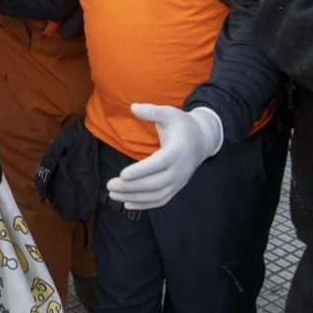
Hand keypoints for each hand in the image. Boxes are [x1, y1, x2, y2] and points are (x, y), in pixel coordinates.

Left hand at [107, 104, 221, 209]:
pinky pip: (162, 200)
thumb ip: (151, 111)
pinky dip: (145, 204)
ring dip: (135, 197)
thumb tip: (133, 107)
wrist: (203, 140)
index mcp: (178, 150)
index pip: (159, 164)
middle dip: (132, 187)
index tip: (123, 174)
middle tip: (110, 185)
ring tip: (113, 194)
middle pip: (155, 183)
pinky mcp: (177, 187)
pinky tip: (128, 203)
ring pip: (157, 195)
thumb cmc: (182, 125)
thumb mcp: (169, 113)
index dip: (141, 170)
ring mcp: (179, 181)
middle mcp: (180, 169)